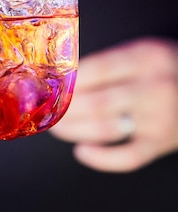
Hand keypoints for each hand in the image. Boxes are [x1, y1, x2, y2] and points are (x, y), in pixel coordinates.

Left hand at [50, 38, 177, 171]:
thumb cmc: (166, 70)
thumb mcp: (141, 53)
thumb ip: (107, 64)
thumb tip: (60, 79)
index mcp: (144, 58)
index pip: (94, 70)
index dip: (64, 82)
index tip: (45, 87)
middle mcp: (153, 88)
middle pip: (94, 103)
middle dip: (63, 111)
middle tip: (46, 112)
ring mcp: (159, 118)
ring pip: (104, 129)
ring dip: (73, 131)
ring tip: (58, 128)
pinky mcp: (162, 143)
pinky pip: (127, 157)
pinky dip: (100, 158)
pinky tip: (82, 151)